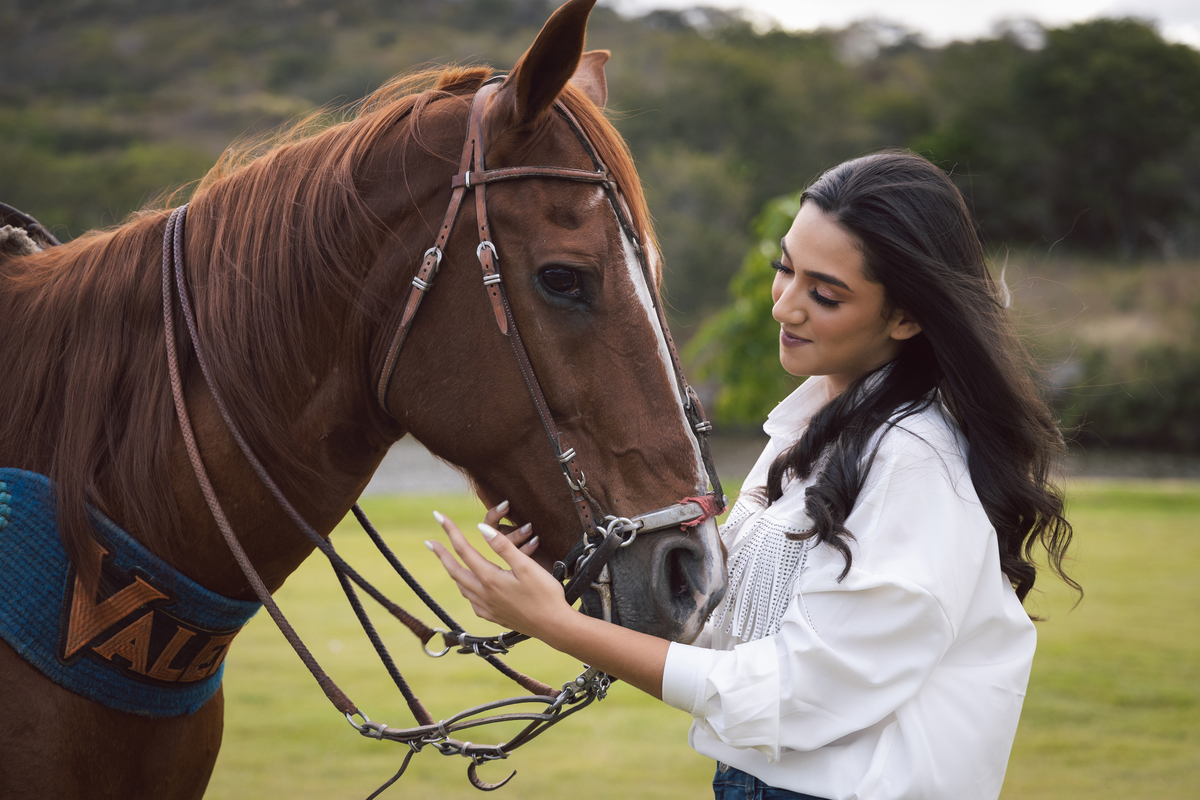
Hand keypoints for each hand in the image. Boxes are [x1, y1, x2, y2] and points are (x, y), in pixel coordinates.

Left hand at [426, 506, 571, 639]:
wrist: (554, 627)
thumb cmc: (545, 594)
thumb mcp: (526, 566)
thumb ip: (503, 546)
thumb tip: (481, 528)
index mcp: (490, 578)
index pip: (464, 550)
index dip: (450, 532)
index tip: (439, 516)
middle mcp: (483, 594)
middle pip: (455, 570)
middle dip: (441, 554)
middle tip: (430, 542)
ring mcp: (486, 607)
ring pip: (461, 586)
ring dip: (453, 571)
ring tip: (448, 561)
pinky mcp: (493, 616)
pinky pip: (471, 600)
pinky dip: (465, 589)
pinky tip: (470, 588)